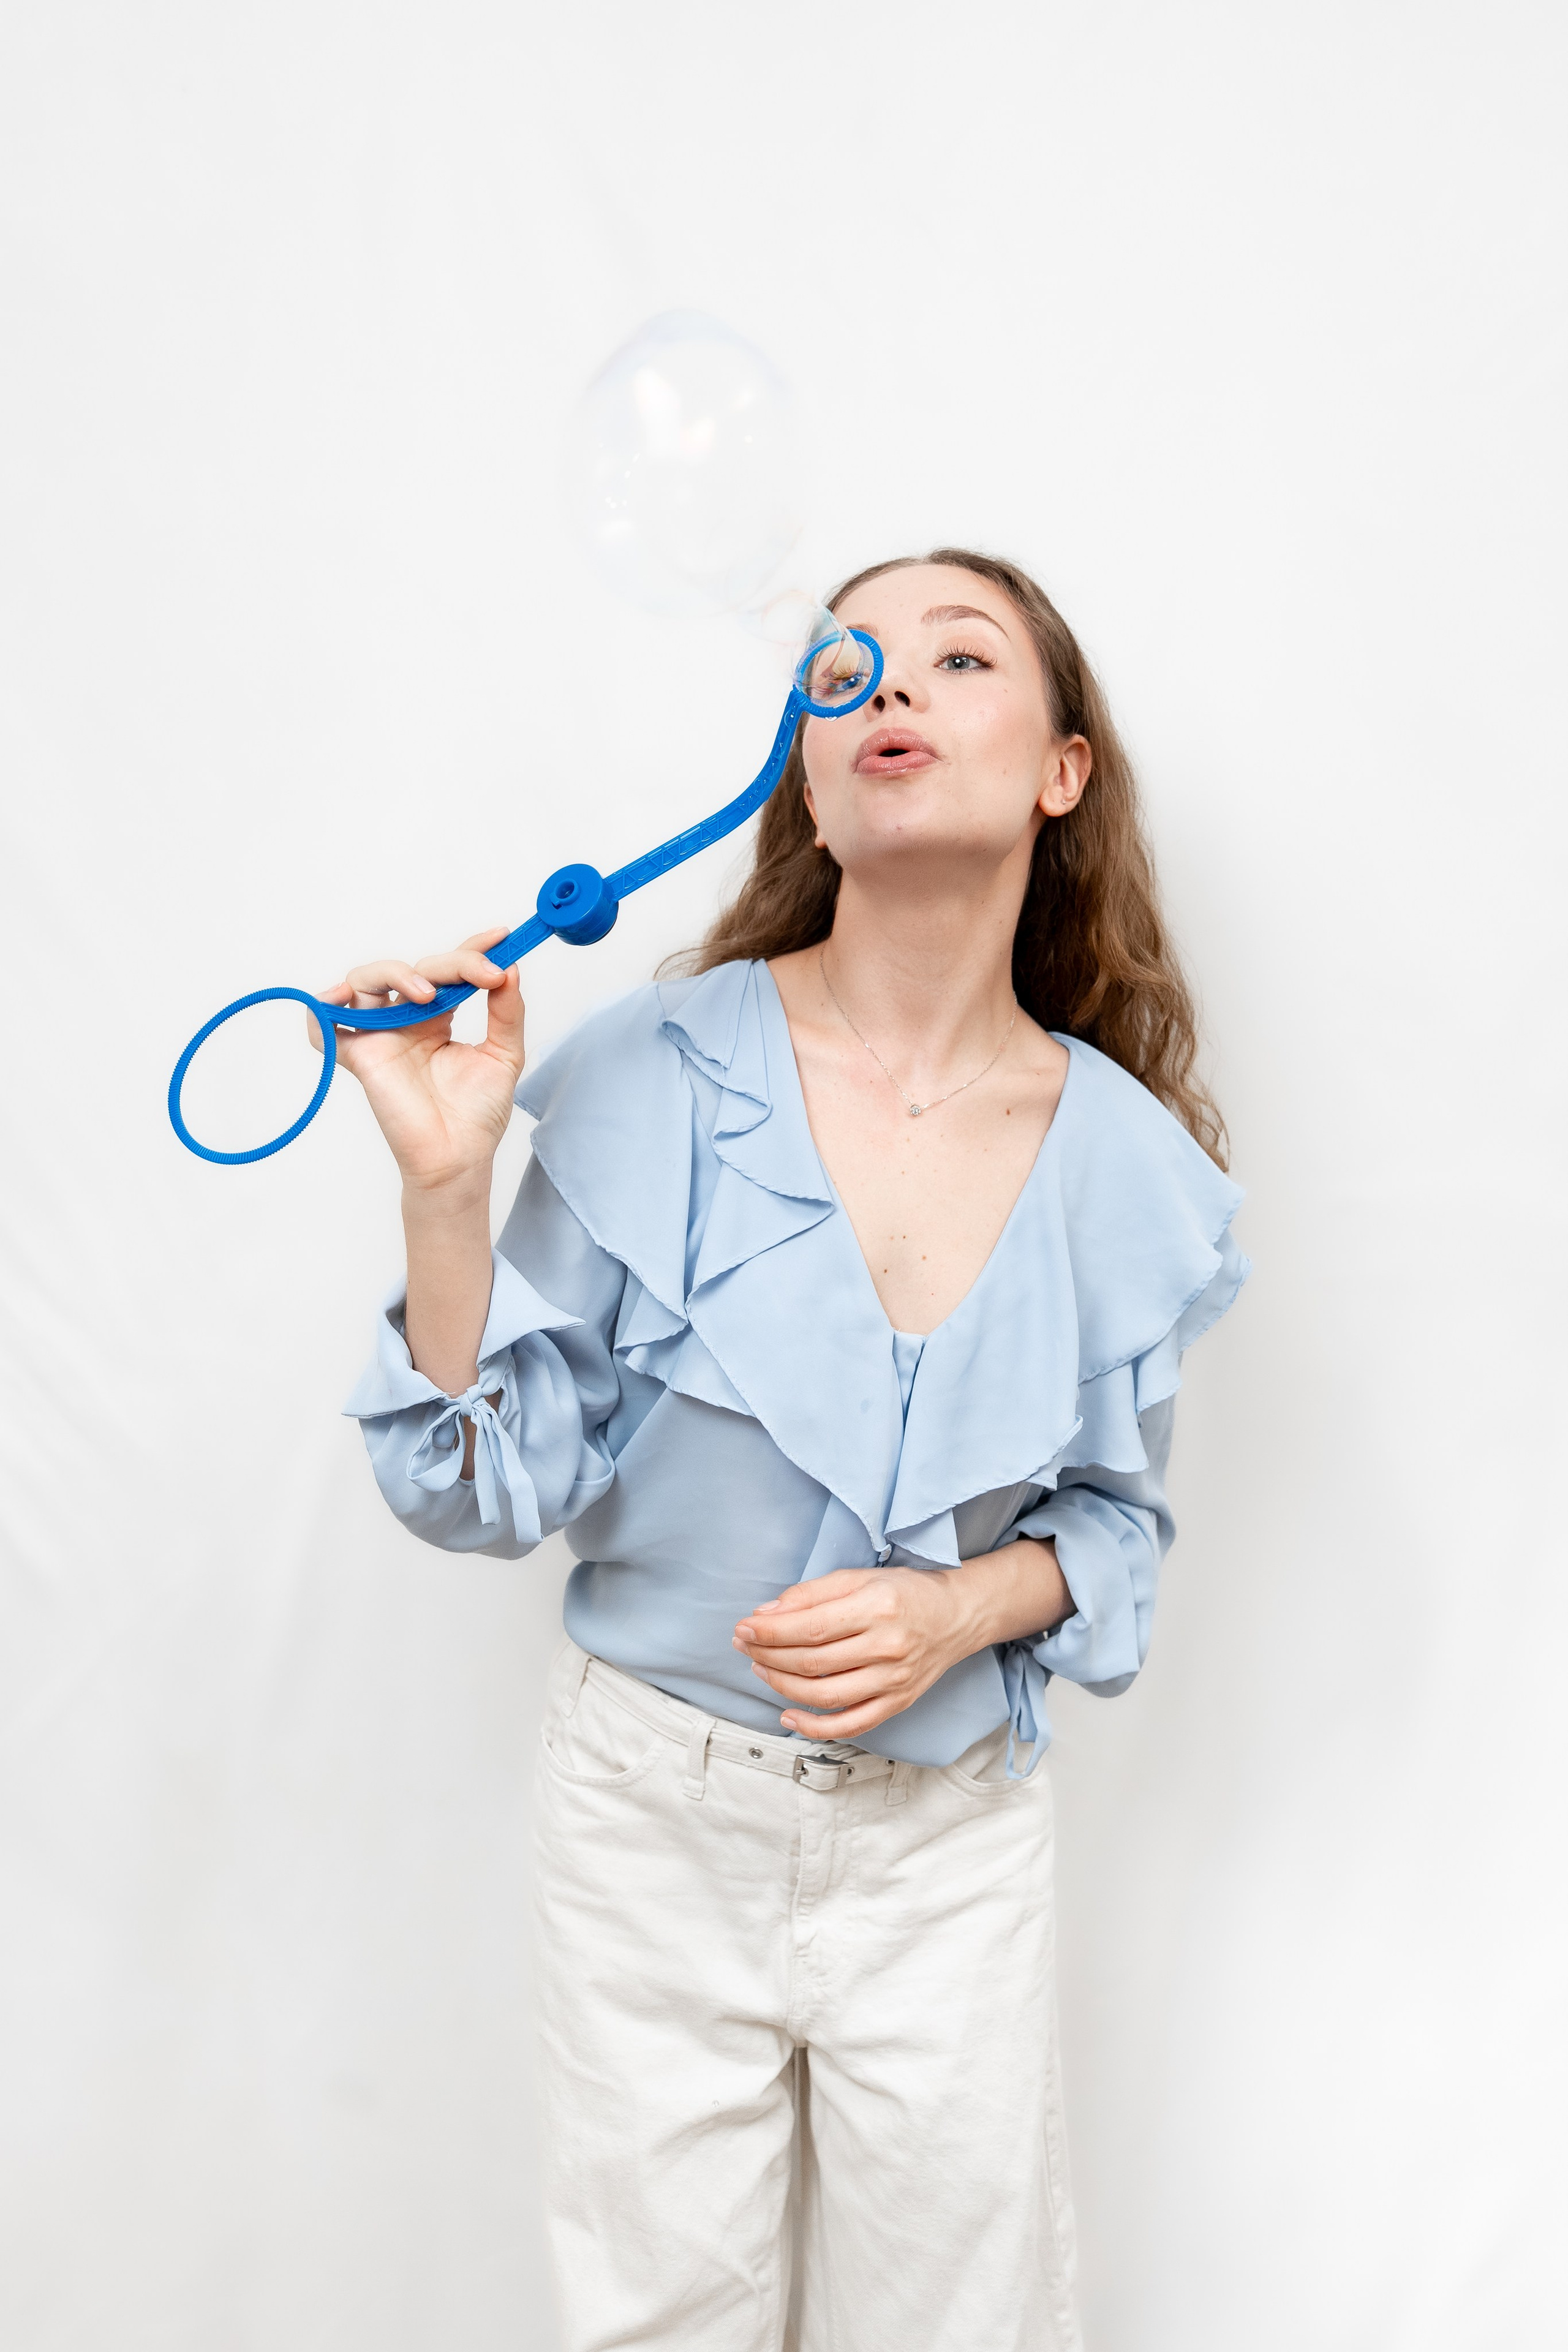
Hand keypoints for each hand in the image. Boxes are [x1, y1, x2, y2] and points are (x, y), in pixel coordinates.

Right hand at [309, 926, 524, 1193]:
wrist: (460, 1156)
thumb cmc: (478, 1114)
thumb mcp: (504, 1055)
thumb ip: (508, 1012)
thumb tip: (511, 969)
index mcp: (439, 1016)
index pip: (450, 970)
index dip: (472, 949)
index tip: (502, 939)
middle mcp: (406, 1020)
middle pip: (414, 968)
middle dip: (450, 964)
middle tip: (483, 975)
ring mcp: (381, 1036)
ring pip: (365, 980)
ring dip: (394, 973)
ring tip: (426, 993)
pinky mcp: (360, 1057)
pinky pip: (324, 1028)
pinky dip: (322, 1009)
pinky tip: (343, 999)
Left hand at [733, 1566, 975, 1742]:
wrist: (956, 1617)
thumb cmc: (905, 1592)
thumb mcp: (860, 1577)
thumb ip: (812, 1593)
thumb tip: (767, 1613)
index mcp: (877, 1607)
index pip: (810, 1627)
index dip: (770, 1631)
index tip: (744, 1627)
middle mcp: (887, 1647)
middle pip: (812, 1662)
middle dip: (768, 1654)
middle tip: (744, 1645)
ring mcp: (893, 1681)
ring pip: (825, 1695)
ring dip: (782, 1686)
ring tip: (760, 1669)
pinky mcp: (897, 1703)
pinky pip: (851, 1725)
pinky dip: (815, 1727)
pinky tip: (788, 1716)